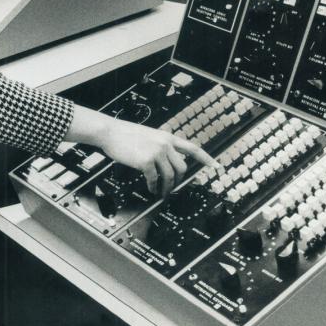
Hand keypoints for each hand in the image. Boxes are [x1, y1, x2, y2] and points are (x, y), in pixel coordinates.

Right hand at [97, 117, 220, 196]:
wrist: (110, 132)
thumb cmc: (125, 134)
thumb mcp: (149, 135)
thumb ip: (160, 145)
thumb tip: (167, 161)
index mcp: (168, 137)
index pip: (192, 148)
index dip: (206, 158)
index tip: (216, 166)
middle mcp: (165, 144)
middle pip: (182, 167)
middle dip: (178, 181)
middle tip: (172, 188)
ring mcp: (156, 152)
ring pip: (170, 176)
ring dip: (167, 188)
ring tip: (161, 193)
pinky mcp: (146, 161)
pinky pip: (154, 179)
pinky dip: (153, 187)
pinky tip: (150, 189)